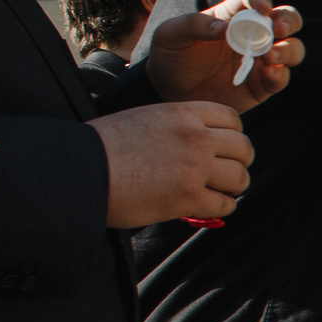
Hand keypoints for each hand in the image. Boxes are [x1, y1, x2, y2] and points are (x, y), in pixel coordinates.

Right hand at [90, 101, 252, 225]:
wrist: (79, 170)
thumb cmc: (105, 147)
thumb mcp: (146, 119)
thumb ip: (179, 126)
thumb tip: (204, 142)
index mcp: (183, 113)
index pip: (232, 120)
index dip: (233, 136)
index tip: (225, 148)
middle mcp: (195, 137)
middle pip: (243, 149)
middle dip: (239, 162)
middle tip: (228, 173)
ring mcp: (194, 167)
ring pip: (239, 178)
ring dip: (233, 188)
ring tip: (219, 192)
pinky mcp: (188, 198)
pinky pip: (225, 205)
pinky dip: (220, 208)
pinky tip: (205, 207)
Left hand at [143, 0, 303, 111]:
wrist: (168, 94)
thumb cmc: (170, 58)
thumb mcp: (170, 35)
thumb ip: (193, 25)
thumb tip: (224, 28)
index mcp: (231, 17)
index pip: (252, 1)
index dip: (260, 0)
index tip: (262, 8)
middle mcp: (252, 35)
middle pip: (285, 20)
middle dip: (289, 21)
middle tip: (279, 29)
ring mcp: (260, 60)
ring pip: (292, 48)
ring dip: (288, 49)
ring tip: (270, 56)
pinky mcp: (262, 85)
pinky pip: (281, 77)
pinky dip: (280, 74)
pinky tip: (268, 72)